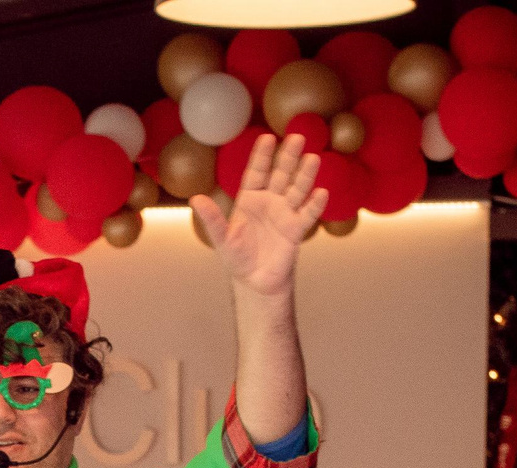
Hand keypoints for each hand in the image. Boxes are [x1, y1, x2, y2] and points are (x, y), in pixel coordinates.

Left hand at [194, 132, 323, 298]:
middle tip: (297, 136)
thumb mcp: (221, 238)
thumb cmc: (237, 258)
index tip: (267, 137)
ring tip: (312, 158)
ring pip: (297, 190)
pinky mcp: (296, 230)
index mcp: (250, 199)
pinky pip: (307, 215)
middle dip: (288, 157)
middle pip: (280, 175)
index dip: (261, 156)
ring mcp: (285, 214)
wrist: (255, 281)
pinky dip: (315, 205)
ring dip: (305, 175)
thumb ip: (212, 219)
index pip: (256, 172)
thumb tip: (195, 199)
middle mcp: (270, 202)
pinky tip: (321, 192)